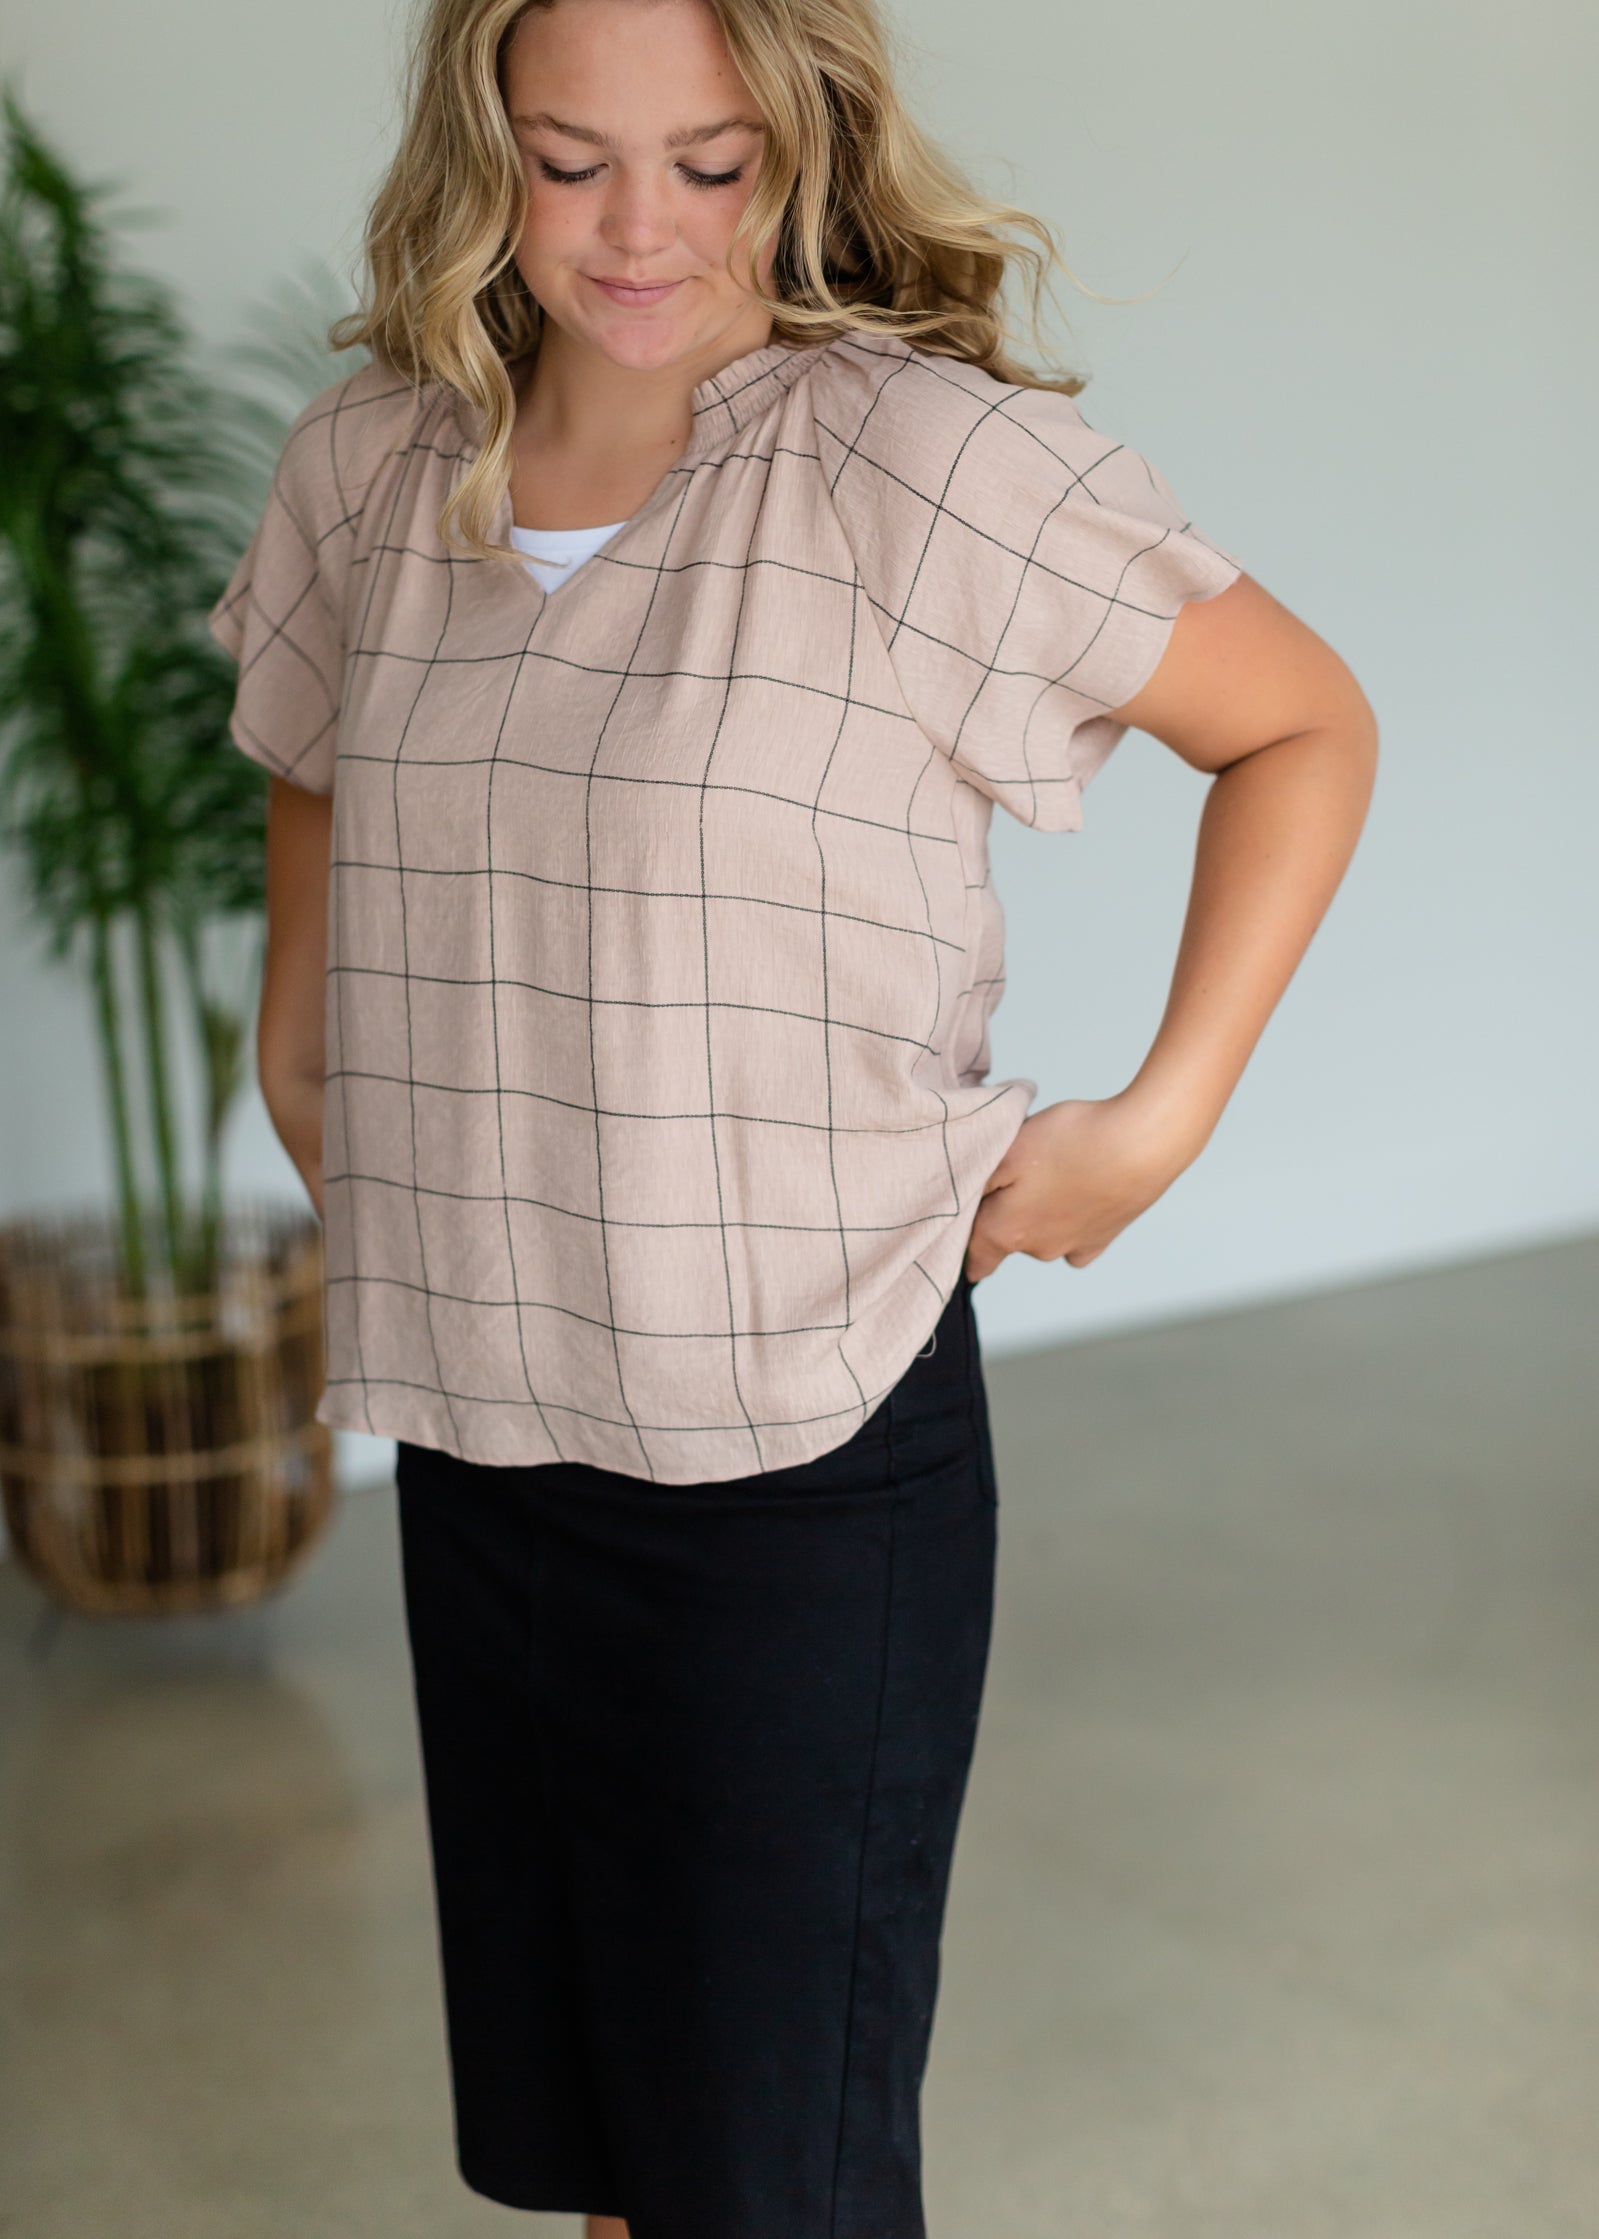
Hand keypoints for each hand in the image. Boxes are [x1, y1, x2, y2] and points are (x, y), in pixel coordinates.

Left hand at [962, 1091, 1204, 1282]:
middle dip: (1001, 1212)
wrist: (1142, 1144)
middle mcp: (1037, 1250)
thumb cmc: (1071, 1141)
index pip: (971, 1254)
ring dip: (1037, 1213)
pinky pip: (1074, 1239)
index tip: (954, 1233)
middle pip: (1005, 1238)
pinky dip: (1069, 1220)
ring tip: (1052, 1172)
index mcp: (1006, 1231)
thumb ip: (977, 1180)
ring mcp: (1073, 1247)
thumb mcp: (1008, 1148)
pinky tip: (1076, 1193)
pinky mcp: (1103, 1238)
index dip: (958, 1242)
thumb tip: (958, 1205)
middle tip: (1012, 1170)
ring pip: (1040, 1236)